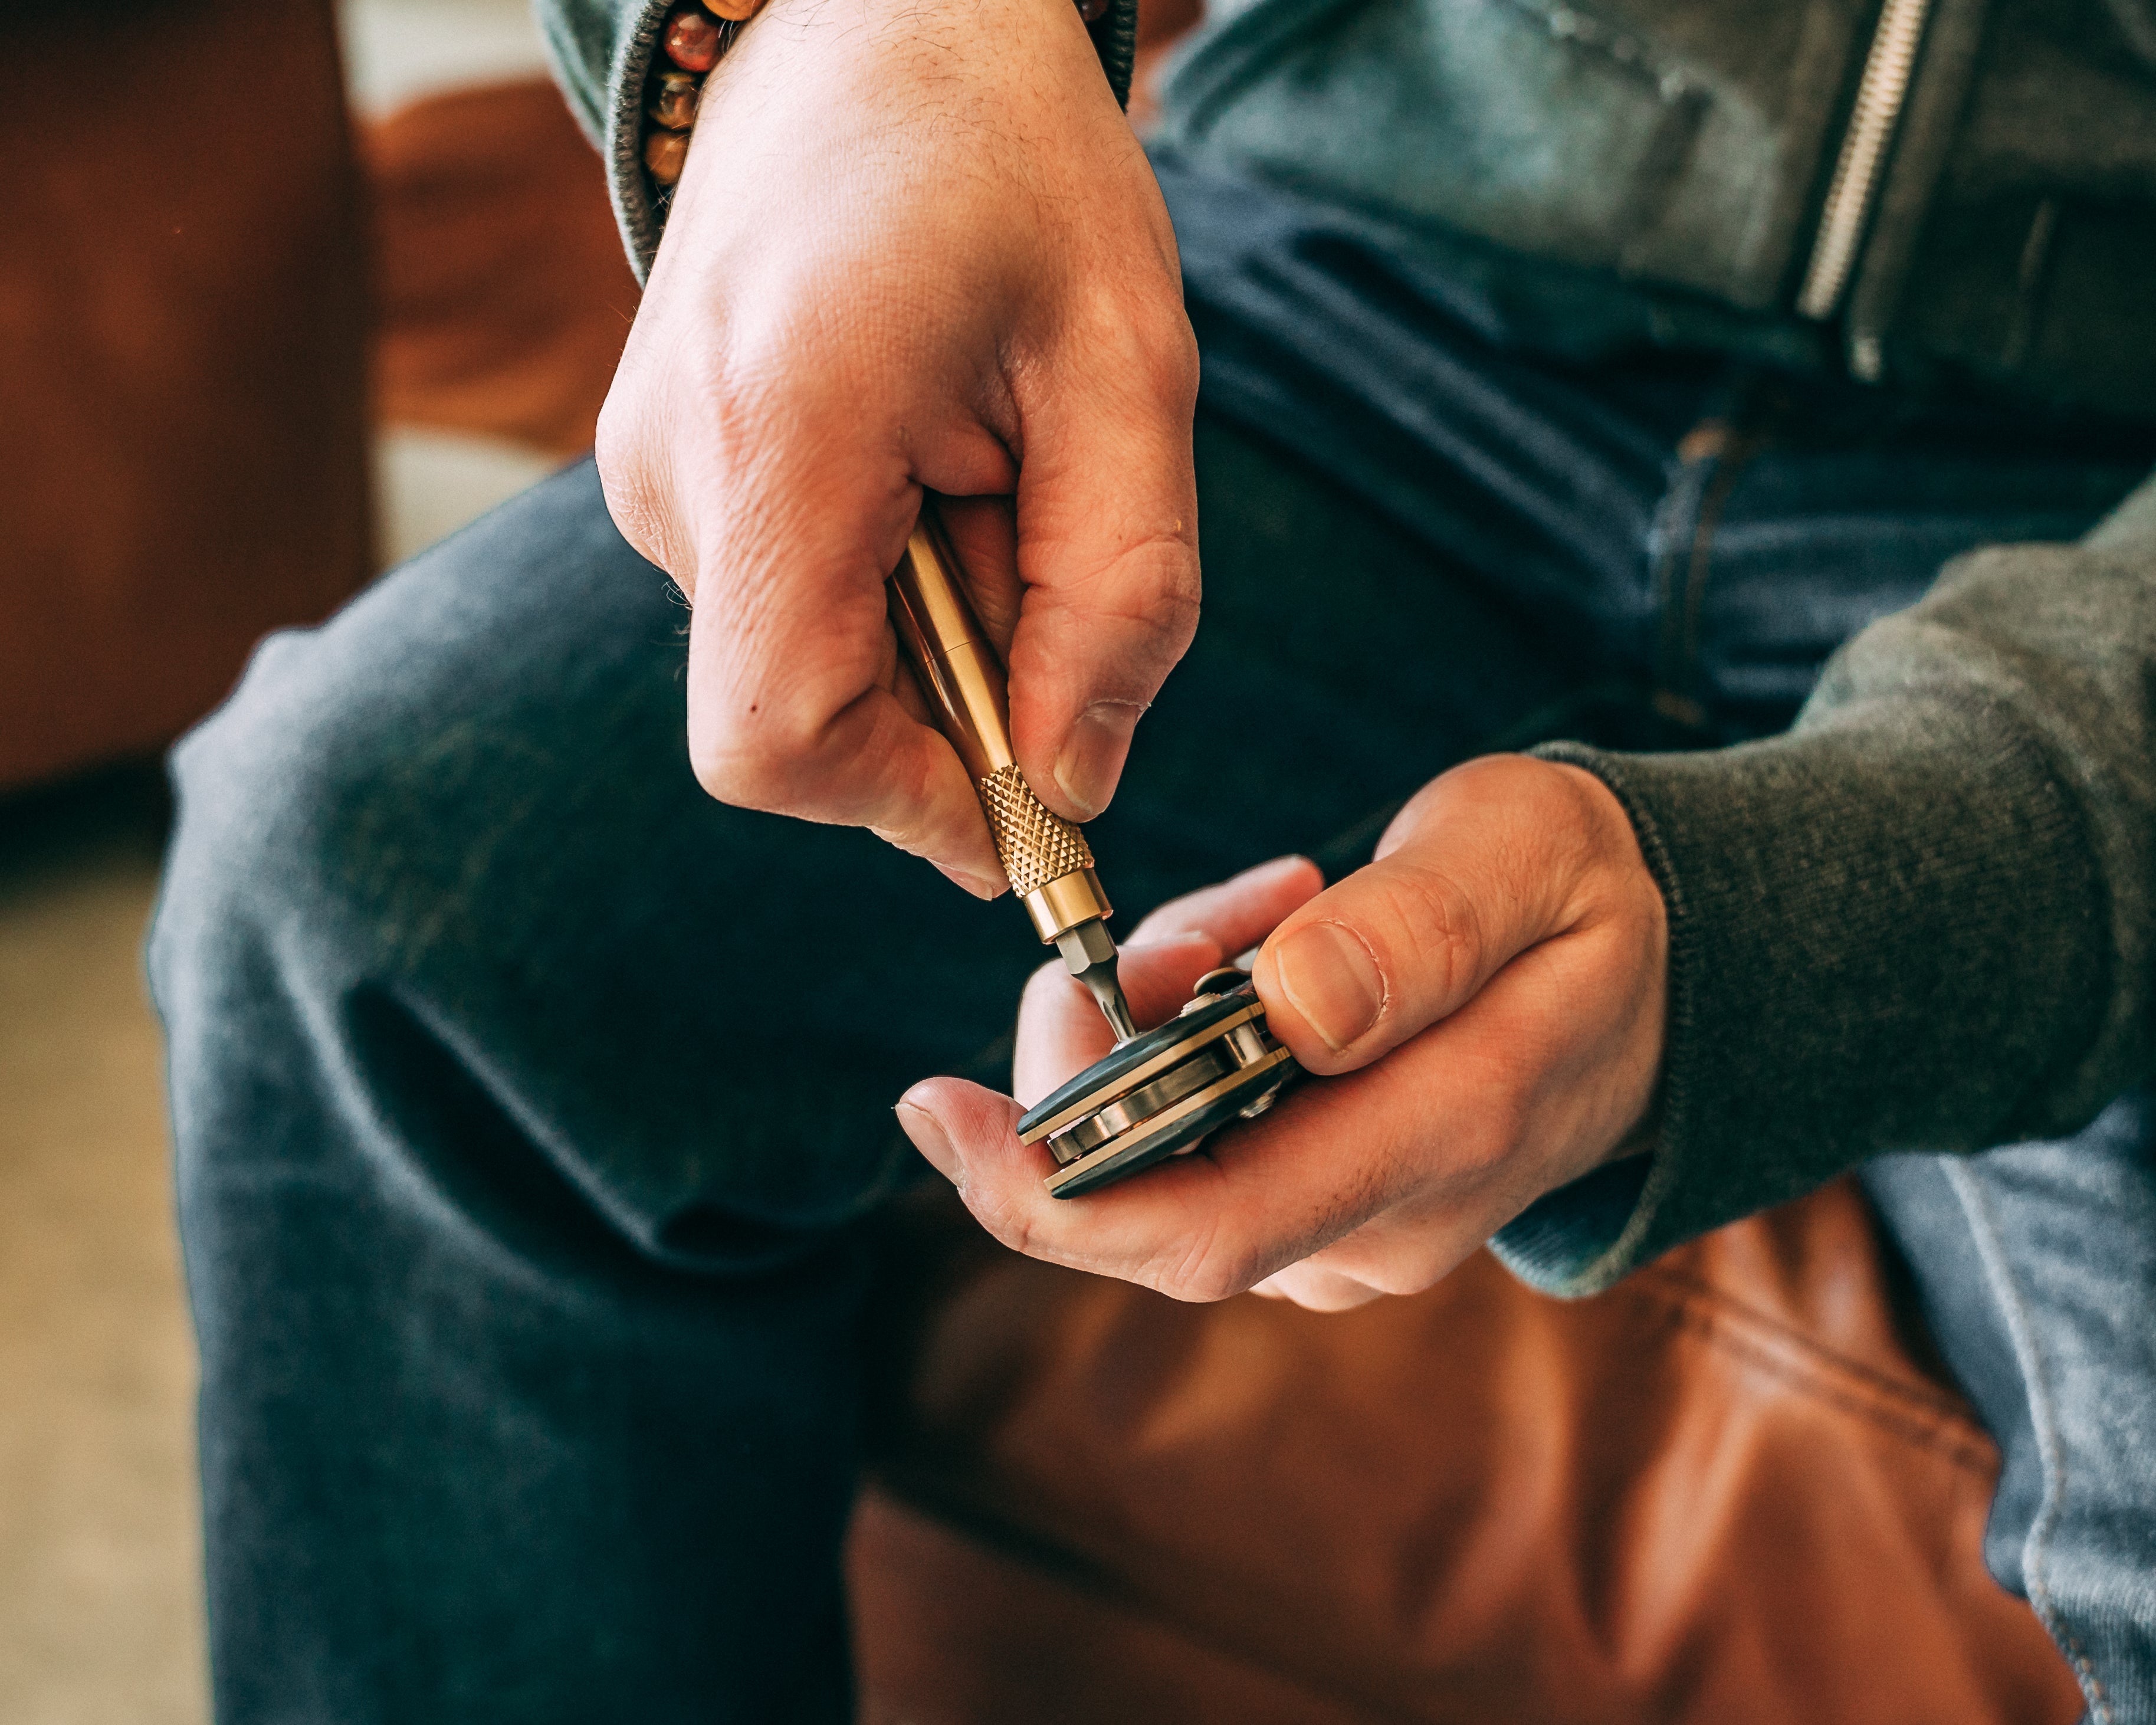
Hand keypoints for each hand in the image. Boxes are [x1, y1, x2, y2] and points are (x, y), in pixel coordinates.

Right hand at [597, 0, 1200, 895]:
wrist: (864, 20)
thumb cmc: (1010, 166)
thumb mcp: (1127, 367)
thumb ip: (1119, 595)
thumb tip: (1070, 784)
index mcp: (776, 434)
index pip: (778, 737)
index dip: (905, 805)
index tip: (1024, 791)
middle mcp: (671, 472)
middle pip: (798, 719)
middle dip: (947, 699)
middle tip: (1034, 541)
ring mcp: (648, 476)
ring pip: (796, 665)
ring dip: (924, 629)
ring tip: (981, 468)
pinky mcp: (664, 473)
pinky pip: (781, 602)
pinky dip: (882, 585)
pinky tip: (927, 463)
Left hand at [896, 755, 1668, 1308]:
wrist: (1649, 970)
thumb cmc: (1576, 895)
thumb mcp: (1518, 858)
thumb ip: (1415, 934)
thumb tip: (1289, 1010)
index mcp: (1447, 1137)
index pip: (1211, 1227)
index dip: (1054, 1193)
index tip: (935, 1109)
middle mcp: (1385, 1225)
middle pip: (1151, 1204)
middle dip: (1088, 1066)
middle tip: (1136, 936)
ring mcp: (1350, 1230)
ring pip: (1167, 1159)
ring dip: (1155, 1023)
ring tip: (1269, 904)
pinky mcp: (1323, 1207)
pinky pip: (1197, 1144)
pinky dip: (1184, 1039)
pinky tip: (1261, 953)